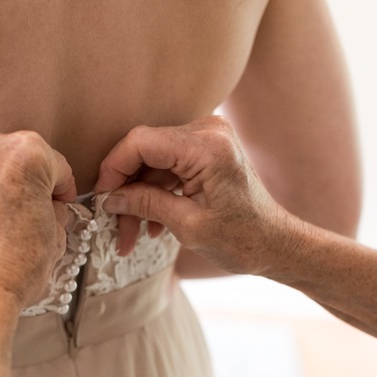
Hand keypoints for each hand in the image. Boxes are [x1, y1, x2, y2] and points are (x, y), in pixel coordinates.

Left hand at [0, 128, 76, 310]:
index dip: (65, 190)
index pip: (58, 166)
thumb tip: (48, 210)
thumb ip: (54, 212)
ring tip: (12, 227)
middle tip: (40, 215)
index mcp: (27, 152)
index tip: (63, 203)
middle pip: (23, 160)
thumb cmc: (12, 268)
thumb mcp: (55, 236)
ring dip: (6, 191)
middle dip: (33, 185)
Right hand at [99, 116, 290, 275]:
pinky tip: (151, 225)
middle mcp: (208, 132)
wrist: (276, 244)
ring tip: (131, 236)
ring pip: (152, 163)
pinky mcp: (205, 151)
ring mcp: (208, 139)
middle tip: (114, 227)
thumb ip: (146, 204)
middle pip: (144, 152)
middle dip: (126, 191)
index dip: (114, 169)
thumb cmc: (243, 240)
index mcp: (208, 147)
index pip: (141, 142)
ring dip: (138, 198)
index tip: (101, 199)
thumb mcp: (189, 226)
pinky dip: (155, 194)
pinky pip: (166, 167)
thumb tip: (109, 198)